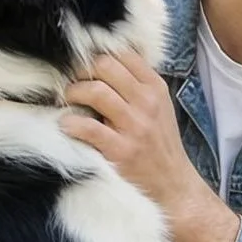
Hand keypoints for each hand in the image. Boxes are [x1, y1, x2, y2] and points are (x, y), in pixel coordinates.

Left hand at [60, 52, 239, 241]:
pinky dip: (70, 123)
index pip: (122, 53)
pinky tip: (67, 126)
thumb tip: (101, 60)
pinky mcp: (120, 150)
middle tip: (70, 82)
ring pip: (96, 90)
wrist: (174, 187)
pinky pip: (87, 128)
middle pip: (105, 65)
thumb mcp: (158, 107)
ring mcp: (135, 126)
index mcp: (155, 87)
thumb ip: (137, 84)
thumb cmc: (160, 146)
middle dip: (81, 71)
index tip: (84, 66)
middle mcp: (147, 102)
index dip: (96, 55)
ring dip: (72, 92)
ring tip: (66, 101)